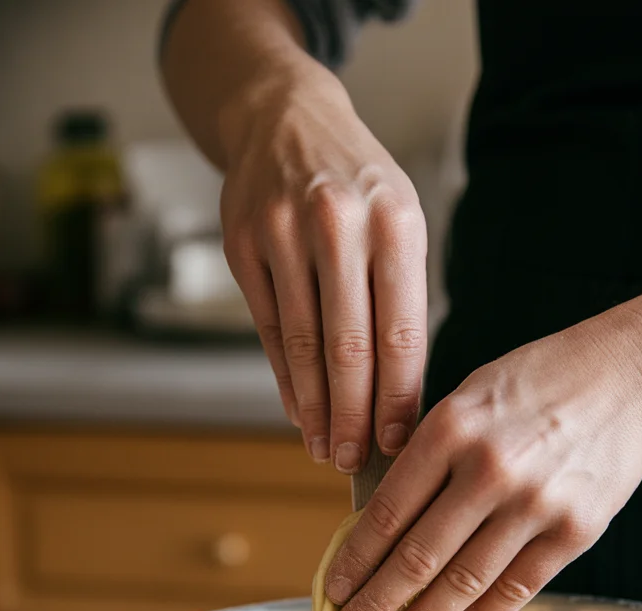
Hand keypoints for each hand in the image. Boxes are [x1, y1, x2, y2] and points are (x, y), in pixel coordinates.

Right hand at [220, 66, 427, 470]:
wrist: (286, 119)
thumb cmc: (359, 187)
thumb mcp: (399, 225)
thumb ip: (399, 302)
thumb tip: (397, 400)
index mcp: (394, 224)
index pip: (399, 334)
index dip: (396, 398)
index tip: (396, 444)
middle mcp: (338, 225)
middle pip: (348, 348)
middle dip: (352, 417)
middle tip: (353, 461)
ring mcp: (282, 233)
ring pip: (302, 345)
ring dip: (314, 407)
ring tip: (324, 448)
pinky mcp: (242, 244)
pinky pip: (269, 329)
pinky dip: (285, 378)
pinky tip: (298, 410)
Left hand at [324, 310, 641, 610]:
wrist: (630, 379)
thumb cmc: (539, 383)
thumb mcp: (468, 396)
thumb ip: (428, 454)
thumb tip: (381, 524)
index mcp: (451, 427)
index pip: (387, 512)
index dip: (355, 560)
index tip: (334, 590)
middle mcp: (490, 469)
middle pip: (418, 557)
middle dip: (376, 605)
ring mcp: (535, 505)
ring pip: (463, 582)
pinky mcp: (574, 532)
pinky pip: (516, 588)